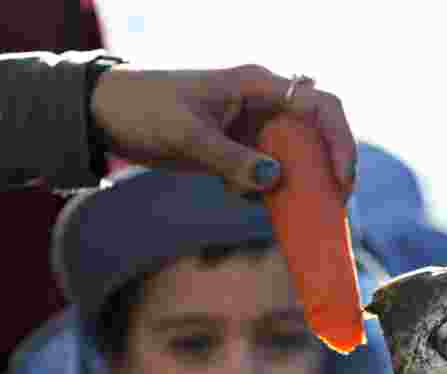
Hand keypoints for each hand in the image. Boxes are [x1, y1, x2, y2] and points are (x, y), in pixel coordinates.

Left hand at [90, 63, 356, 194]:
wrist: (106, 112)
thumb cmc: (143, 108)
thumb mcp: (185, 135)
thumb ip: (229, 159)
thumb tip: (273, 180)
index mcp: (257, 85)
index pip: (319, 105)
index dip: (339, 141)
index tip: (340, 180)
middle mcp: (263, 104)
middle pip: (317, 132)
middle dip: (330, 167)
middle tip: (333, 204)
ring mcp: (252, 127)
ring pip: (297, 156)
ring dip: (304, 185)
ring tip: (305, 215)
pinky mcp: (239, 149)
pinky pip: (271, 172)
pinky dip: (273, 193)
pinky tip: (261, 209)